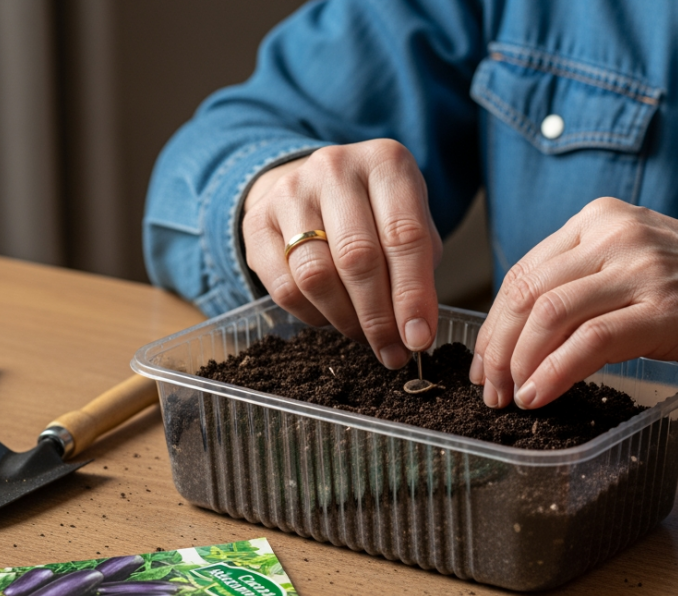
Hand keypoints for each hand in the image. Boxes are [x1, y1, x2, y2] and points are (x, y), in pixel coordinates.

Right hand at [242, 139, 441, 368]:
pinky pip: (283, 287)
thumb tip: (416, 331)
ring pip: (316, 276)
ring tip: (364, 336)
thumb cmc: (376, 213)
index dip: (412, 295)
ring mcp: (290, 191)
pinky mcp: (257, 221)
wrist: (315, 185)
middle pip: (357, 258)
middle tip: (392, 351)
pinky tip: (331, 317)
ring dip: (345, 320)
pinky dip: (312, 315)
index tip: (419, 338)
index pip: (404, 235)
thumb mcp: (410, 224)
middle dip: (378, 316)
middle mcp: (336, 168)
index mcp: (386, 162)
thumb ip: (420, 271)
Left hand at [469, 198, 677, 408]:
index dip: (496, 321)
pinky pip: (590, 341)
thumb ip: (588, 283)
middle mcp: (617, 235)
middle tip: (489, 388)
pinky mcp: (666, 309)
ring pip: (550, 313)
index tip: (486, 361)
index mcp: (603, 219)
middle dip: (497, 346)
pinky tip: (540, 396)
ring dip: (519, 363)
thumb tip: (529, 333)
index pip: (526, 269)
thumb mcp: (641, 267)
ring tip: (512, 397)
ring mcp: (643, 269)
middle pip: (527, 290)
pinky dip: (555, 372)